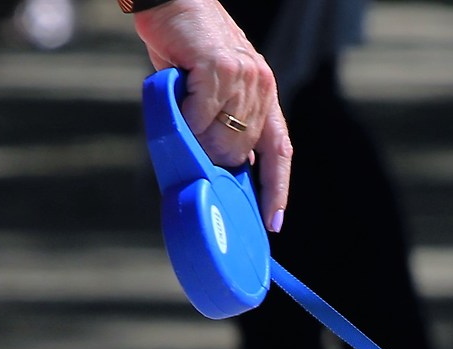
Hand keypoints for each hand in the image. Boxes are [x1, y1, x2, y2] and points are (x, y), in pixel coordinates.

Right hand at [134, 0, 291, 230]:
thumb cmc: (185, 44)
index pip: (280, 149)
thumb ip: (223, 119)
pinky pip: (198, 118)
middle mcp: (261, 85)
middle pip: (240, 152)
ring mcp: (243, 76)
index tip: (272, 222)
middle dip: (212, 156)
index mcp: (264, 92)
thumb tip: (227, 162)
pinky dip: (182, 116)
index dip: (276, 188)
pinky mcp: (219, 68)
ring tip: (181, 110)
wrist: (172, 0)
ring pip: (219, 140)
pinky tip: (176, 95)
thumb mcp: (213, 85)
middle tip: (190, 135)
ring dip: (194, 135)